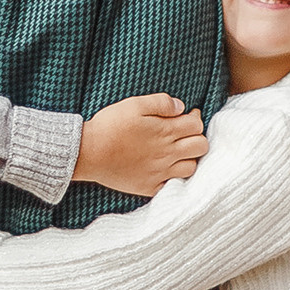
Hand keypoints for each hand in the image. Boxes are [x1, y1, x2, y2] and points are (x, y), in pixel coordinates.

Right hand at [74, 93, 207, 198]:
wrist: (88, 153)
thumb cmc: (110, 125)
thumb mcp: (134, 104)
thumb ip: (161, 103)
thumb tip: (181, 107)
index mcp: (165, 131)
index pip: (197, 125)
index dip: (195, 118)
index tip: (187, 116)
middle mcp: (167, 153)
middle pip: (201, 147)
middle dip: (197, 137)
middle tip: (184, 133)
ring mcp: (160, 172)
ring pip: (192, 167)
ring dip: (189, 157)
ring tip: (178, 151)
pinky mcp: (149, 186)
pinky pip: (173, 185)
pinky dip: (174, 177)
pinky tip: (166, 169)